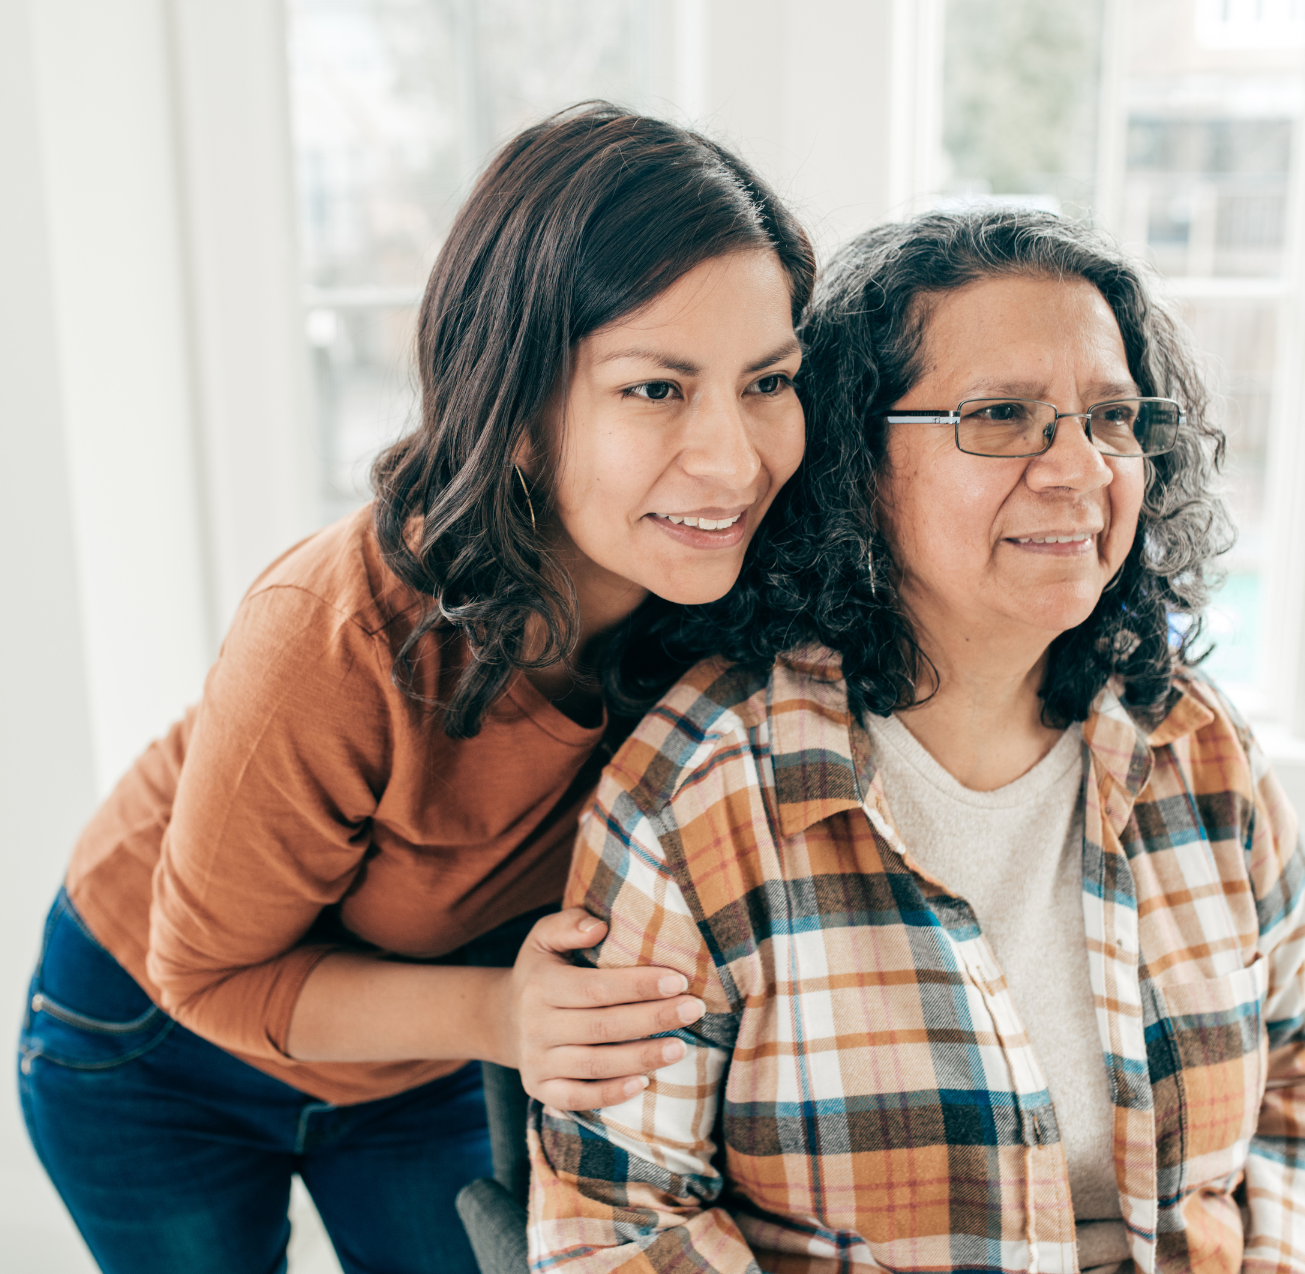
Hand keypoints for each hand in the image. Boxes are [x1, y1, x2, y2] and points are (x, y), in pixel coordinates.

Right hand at [498, 906, 704, 1109]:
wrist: (504, 1018)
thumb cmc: (541, 971)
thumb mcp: (543, 937)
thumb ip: (569, 924)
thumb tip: (600, 926)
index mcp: (540, 985)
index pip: (596, 988)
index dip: (638, 985)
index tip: (678, 980)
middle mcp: (536, 1026)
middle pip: (602, 1027)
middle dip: (653, 1019)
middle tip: (693, 1009)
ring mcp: (537, 1062)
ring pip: (595, 1065)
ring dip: (642, 1058)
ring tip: (681, 1048)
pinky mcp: (540, 1090)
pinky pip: (577, 1099)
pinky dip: (610, 1094)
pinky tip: (643, 1084)